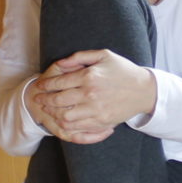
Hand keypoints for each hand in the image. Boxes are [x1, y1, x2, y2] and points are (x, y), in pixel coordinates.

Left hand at [25, 49, 155, 143]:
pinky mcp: (101, 122)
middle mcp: (90, 94)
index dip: (45, 85)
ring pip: (64, 116)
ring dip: (53, 114)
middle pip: (58, 100)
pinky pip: (77, 127)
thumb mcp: (103, 55)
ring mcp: (95, 110)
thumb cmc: (123, 70)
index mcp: (89, 76)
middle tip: (38, 99)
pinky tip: (61, 120)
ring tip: (47, 110)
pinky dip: (65, 124)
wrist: (144, 90)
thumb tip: (60, 64)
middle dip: (44, 100)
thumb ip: (79, 57)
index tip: (39, 86)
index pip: (59, 82)